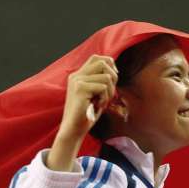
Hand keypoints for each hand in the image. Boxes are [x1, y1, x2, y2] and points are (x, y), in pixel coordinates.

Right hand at [47, 55, 117, 170]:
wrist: (74, 129)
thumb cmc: (87, 114)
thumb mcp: (96, 94)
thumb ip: (101, 82)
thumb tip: (114, 70)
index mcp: (79, 75)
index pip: (97, 58)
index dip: (110, 65)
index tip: (112, 81)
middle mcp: (76, 75)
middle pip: (103, 62)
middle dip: (113, 77)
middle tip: (109, 92)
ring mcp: (77, 81)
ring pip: (106, 77)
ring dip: (110, 91)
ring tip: (102, 102)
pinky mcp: (80, 89)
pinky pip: (103, 87)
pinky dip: (105, 98)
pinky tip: (97, 106)